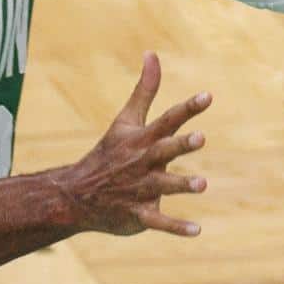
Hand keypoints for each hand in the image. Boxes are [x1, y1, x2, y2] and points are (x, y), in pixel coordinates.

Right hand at [55, 53, 211, 237]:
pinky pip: (158, 222)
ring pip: (162, 186)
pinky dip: (176, 227)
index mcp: (142, 139)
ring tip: (202, 184)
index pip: (167, 119)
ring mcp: (139, 189)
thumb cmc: (108, 152)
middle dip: (181, 144)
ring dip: (181, 185)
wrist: (76, 195)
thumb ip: (146, 89)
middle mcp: (142, 162)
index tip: (207, 97)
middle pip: (164, 150)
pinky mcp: (137, 214)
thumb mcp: (126, 119)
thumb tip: (152, 53)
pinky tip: (197, 231)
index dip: (187, 109)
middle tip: (201, 137)